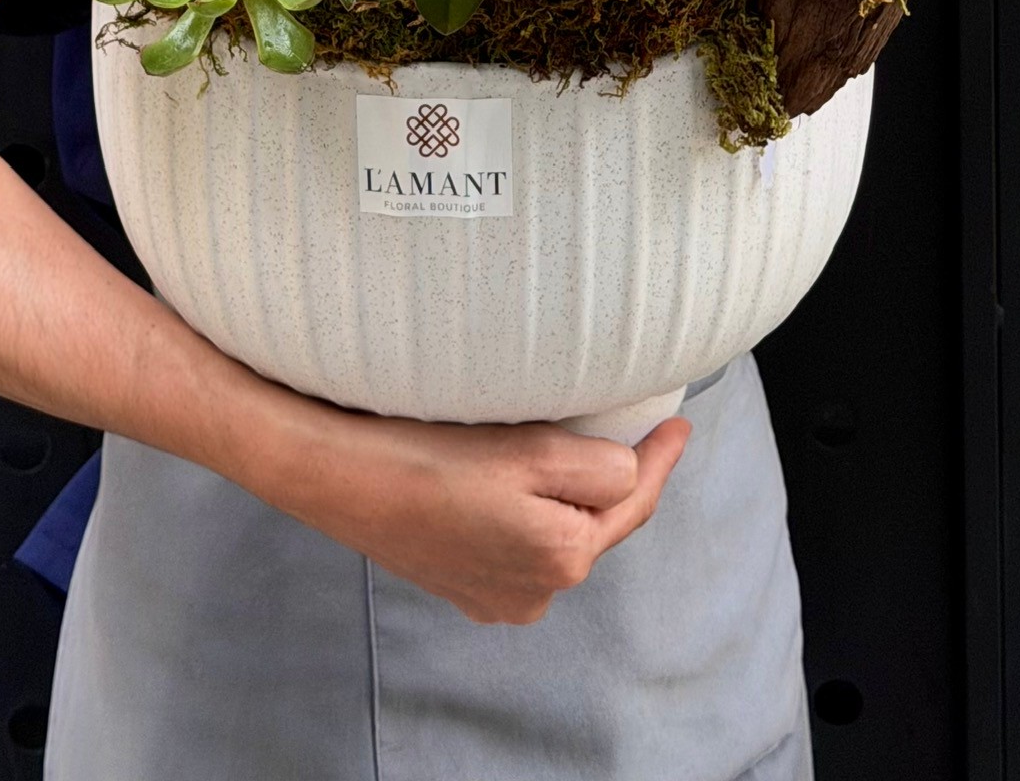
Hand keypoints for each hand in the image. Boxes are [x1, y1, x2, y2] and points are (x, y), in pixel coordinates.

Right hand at [269, 405, 691, 624]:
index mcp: (561, 556)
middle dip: (606, 477)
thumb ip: (598, 467)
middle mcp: (536, 592)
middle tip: (617, 421)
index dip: (659, 456)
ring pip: (554, 534)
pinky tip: (500, 483)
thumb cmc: (428, 454)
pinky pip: (515, 547)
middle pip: (594, 520)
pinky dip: (520, 514)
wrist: (339, 478)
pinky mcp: (464, 588)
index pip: (633, 500)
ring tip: (547, 447)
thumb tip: (627, 469)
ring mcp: (497, 597)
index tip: (679, 422)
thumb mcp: (531, 449)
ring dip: (558, 496)